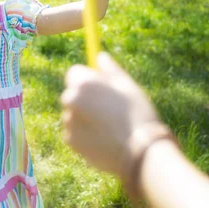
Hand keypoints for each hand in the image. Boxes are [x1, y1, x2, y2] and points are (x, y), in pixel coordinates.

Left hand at [61, 52, 157, 178]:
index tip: (101, 87)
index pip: (74, 73)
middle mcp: (70, 100)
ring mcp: (68, 121)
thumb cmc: (137, 113)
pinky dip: (85, 135)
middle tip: (108, 109)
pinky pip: (75, 133)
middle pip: (72, 94)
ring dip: (85, 117)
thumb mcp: (127, 85)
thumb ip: (109, 68)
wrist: (140, 151)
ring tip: (110, 127)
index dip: (88, 79)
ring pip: (74, 115)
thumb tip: (100, 56)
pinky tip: (104, 139)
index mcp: (83, 83)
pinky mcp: (70, 142)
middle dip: (85, 99)